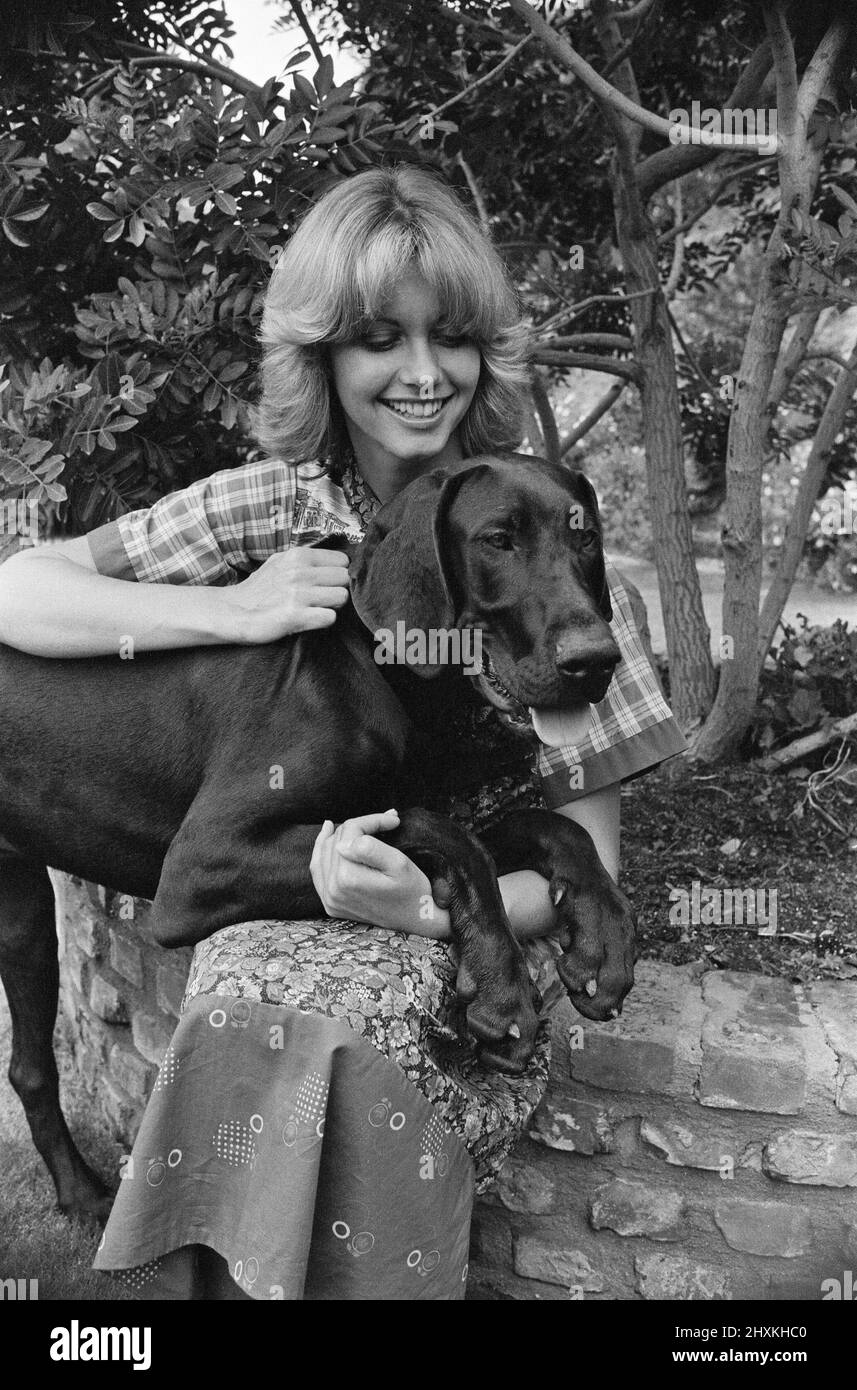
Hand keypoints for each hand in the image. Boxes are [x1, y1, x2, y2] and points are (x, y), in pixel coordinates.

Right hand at [221, 549, 350, 643]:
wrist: (232, 611)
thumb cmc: (259, 589)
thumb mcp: (279, 562)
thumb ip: (305, 560)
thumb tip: (337, 561)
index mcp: (298, 556)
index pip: (342, 560)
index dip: (337, 574)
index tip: (327, 583)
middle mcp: (299, 572)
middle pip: (345, 579)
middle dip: (338, 589)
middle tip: (322, 598)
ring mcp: (298, 594)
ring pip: (342, 597)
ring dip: (332, 606)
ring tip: (316, 609)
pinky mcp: (295, 616)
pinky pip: (330, 617)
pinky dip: (323, 621)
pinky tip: (309, 620)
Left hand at [310, 810, 451, 937]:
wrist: (416, 920)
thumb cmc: (412, 891)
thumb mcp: (398, 864)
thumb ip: (370, 848)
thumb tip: (344, 841)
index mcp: (348, 877)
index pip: (351, 831)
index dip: (372, 820)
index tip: (393, 820)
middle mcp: (333, 890)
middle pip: (336, 840)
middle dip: (358, 827)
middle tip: (382, 823)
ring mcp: (330, 899)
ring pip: (324, 852)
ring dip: (339, 836)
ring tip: (355, 826)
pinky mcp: (331, 904)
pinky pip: (319, 871)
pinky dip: (323, 854)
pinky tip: (329, 839)